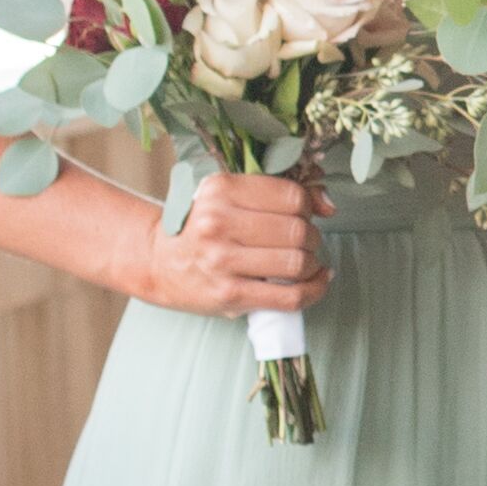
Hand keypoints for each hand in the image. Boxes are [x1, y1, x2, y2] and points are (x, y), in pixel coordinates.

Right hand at [140, 165, 325, 321]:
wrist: (158, 263)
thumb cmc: (200, 227)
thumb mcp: (227, 197)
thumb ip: (278, 192)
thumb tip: (328, 204)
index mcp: (220, 190)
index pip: (292, 196)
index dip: (308, 207)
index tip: (303, 215)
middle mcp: (218, 222)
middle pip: (298, 231)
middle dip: (312, 238)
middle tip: (304, 242)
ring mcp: (222, 261)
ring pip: (298, 263)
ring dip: (313, 264)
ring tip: (305, 263)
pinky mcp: (229, 295)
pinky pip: (291, 296)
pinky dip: (315, 290)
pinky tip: (316, 282)